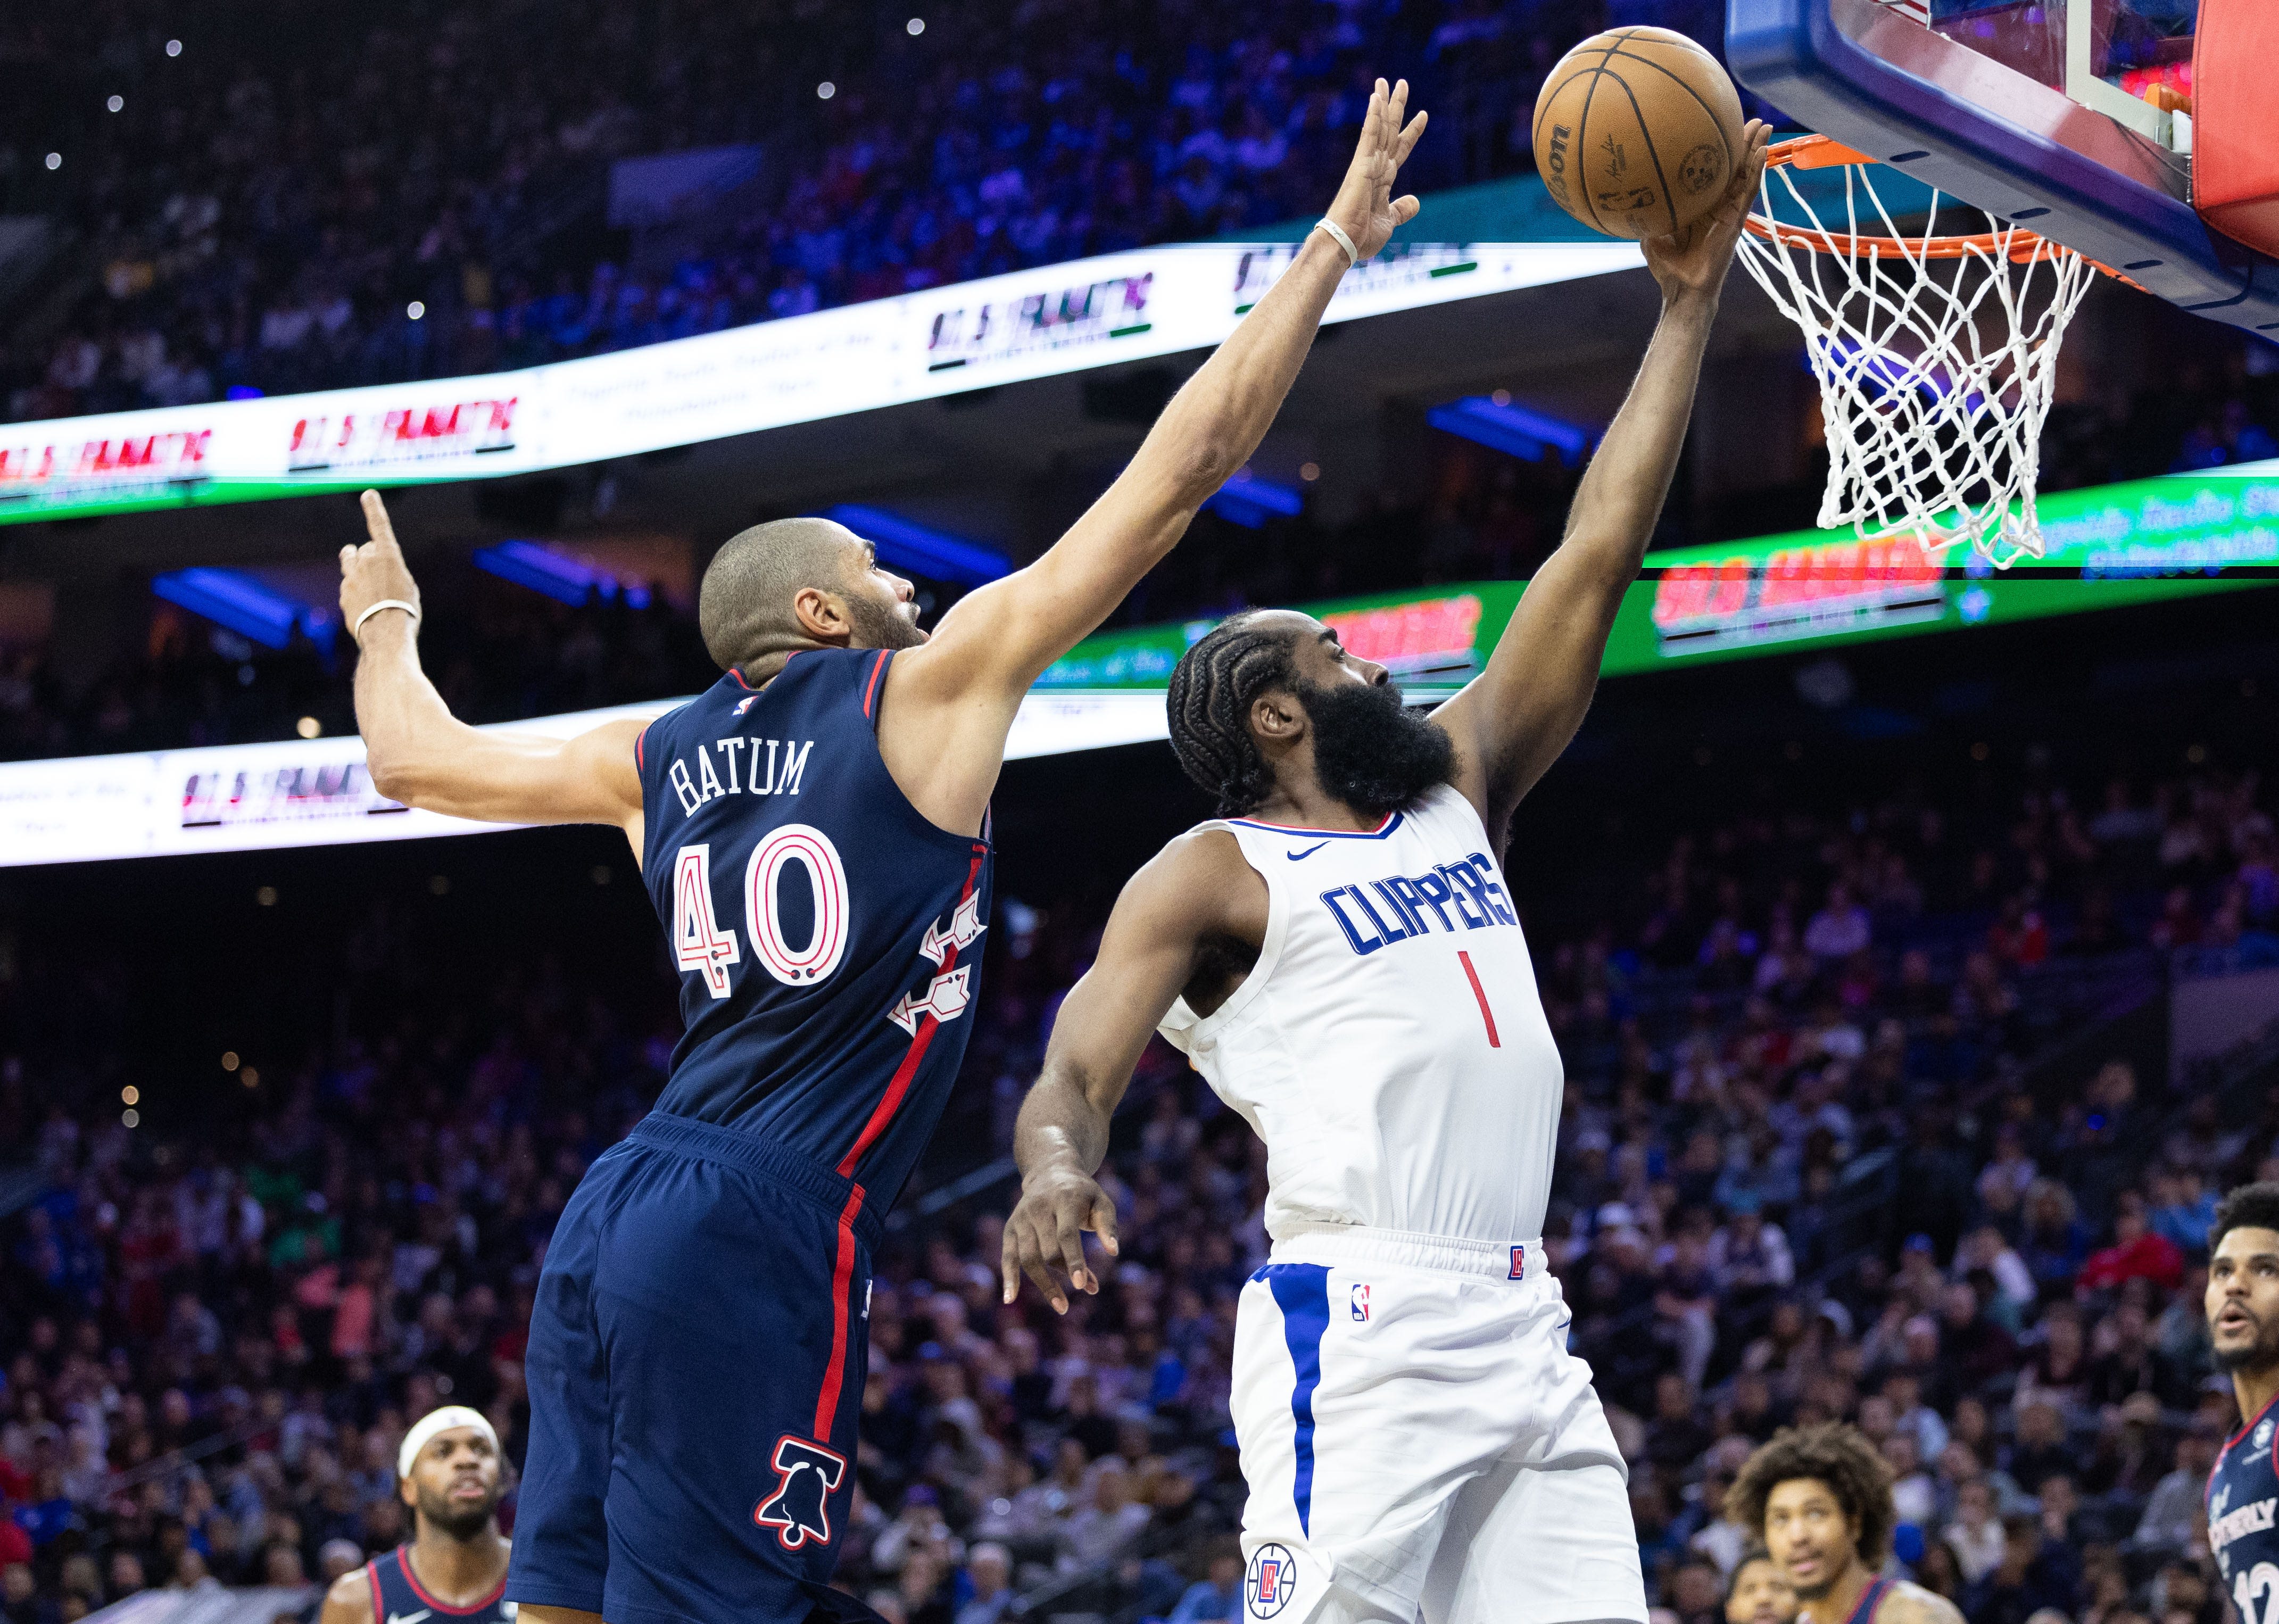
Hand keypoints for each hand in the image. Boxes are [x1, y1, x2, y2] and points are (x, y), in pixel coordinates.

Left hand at [339, 489, 420, 642]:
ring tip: (367, 584)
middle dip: (368, 556)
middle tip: (379, 572)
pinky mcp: (343, 593)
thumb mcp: (405, 585)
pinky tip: (366, 607)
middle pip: (364, 550)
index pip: (379, 526)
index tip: (368, 494)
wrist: (386, 633)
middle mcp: (366, 561)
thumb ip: (388, 571)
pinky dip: (355, 592)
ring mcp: (351, 577)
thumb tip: (371, 573)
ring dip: (356, 568)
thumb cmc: (404, 611)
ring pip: (350, 563)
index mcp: (388, 556)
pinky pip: (348, 586)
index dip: (374, 509)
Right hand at [1001, 1166, 1118, 1312]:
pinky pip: (1007, 1256)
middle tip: (1088, 1288)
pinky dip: (1009, 1278)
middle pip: (1048, 1250)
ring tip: (1062, 1306)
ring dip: (1044, 1284)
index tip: (1083, 1286)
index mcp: (1063, 1199)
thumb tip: (1113, 1252)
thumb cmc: (1082, 1193)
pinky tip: (1011, 1299)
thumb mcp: (1101, 1201)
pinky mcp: (1010, 1227)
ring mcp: (1021, 1218)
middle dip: (1067, 1273)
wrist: (1050, 1171)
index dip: (1074, 1260)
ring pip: (1028, 1258)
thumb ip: (1108, 1225)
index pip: (1066, 1234)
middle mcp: (1038, 1208)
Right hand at [1322, 78, 1428, 262]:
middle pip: (1389, 131)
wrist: (1344, 245)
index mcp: (1382, 178)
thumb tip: (1416, 201)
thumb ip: (1401, 209)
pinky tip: (1376, 98)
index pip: (1399, 149)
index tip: (1423, 115)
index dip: (1412, 132)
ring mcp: (1367, 164)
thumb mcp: (1389, 221)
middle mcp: (1375, 167)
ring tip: (1388, 82)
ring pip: (1379, 128)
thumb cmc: (1361, 237)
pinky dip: (1373, 117)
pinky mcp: (1361, 166)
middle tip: (1401, 83)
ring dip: (1384, 104)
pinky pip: (1369, 137)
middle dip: (1396, 107)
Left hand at [1641, 119, 1769, 304]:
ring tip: (1765, 126)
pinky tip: (1763, 152)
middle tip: (1750, 117)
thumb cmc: (1666, 265)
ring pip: (1746, 174)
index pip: (1711, 171)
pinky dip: (1757, 171)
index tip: (1719, 124)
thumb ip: (1648, 212)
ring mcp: (1729, 212)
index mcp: (1699, 204)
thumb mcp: (1651, 233)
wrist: (1681, 289)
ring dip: (1756, 149)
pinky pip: (1749, 192)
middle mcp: (1717, 204)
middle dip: (1743, 142)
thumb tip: (1629, 191)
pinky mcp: (1737, 222)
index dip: (1717, 149)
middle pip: (1734, 167)